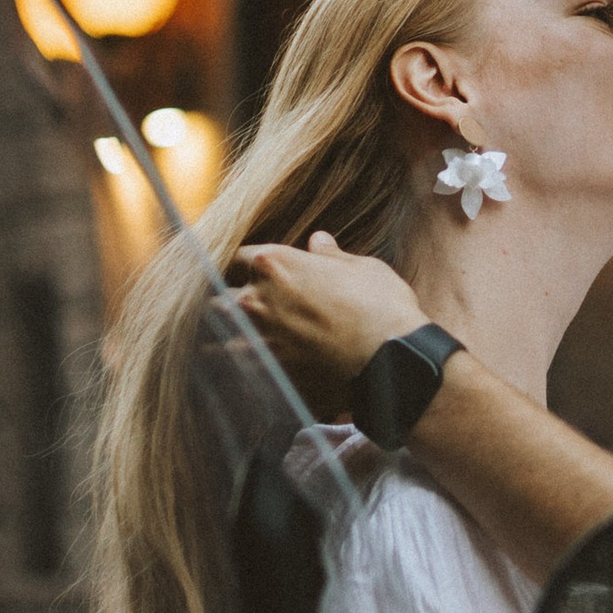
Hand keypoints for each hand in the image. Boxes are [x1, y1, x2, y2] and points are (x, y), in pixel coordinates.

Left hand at [233, 232, 425, 407]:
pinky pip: (237, 366)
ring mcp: (257, 339)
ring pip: (219, 334)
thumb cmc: (381, 307)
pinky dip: (241, 364)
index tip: (255, 271)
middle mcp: (256, 300)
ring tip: (240, 337)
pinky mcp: (266, 372)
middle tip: (245, 305)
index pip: (238, 257)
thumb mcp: (361, 269)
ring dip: (229, 333)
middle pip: (219, 296)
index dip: (246, 264)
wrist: (392, 361)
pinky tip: (251, 365)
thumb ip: (330, 256)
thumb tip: (318, 241)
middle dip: (228, 299)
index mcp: (275, 265)